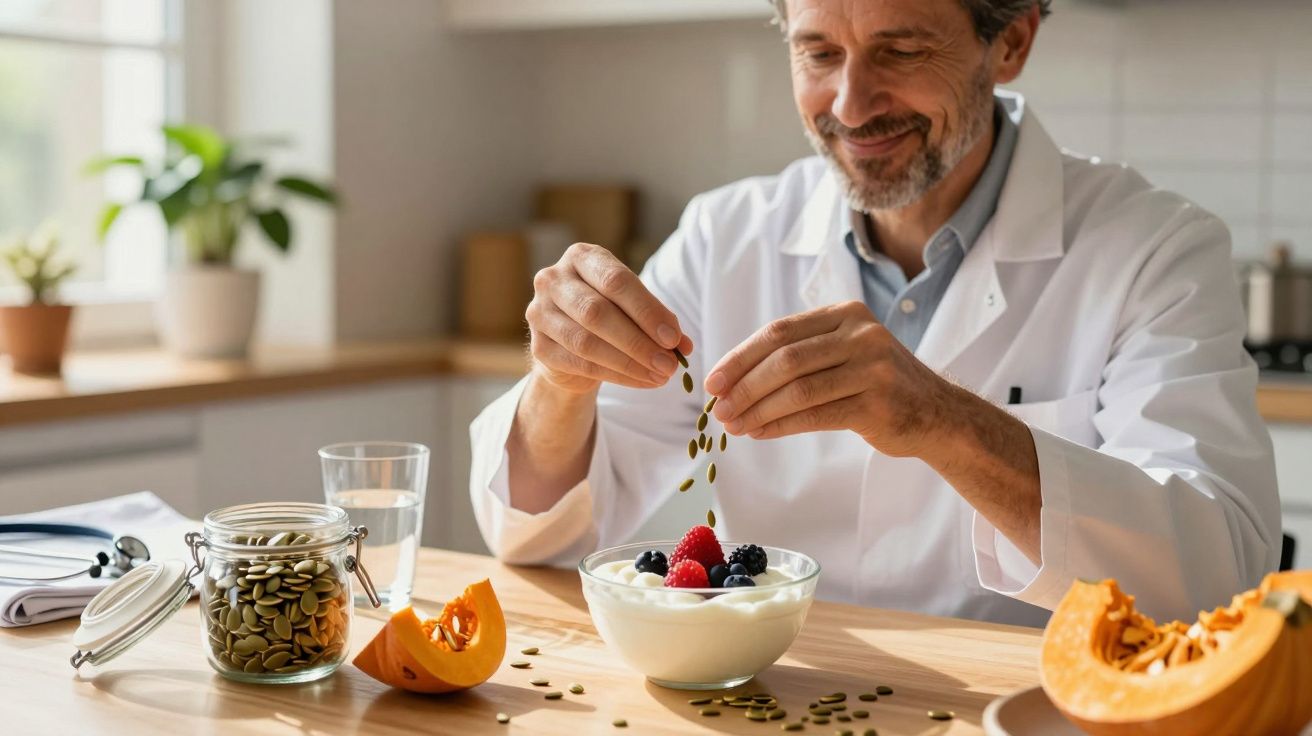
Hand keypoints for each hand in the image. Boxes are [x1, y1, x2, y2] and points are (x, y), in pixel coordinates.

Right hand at [527, 243, 692, 394]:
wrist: (570, 341)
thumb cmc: (609, 313)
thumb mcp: (633, 307)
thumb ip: (657, 320)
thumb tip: (682, 345)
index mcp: (581, 257)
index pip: (615, 280)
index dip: (647, 310)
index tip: (673, 338)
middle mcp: (553, 279)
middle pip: (597, 312)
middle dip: (639, 341)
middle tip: (669, 364)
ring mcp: (540, 313)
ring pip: (587, 342)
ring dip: (629, 363)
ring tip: (660, 375)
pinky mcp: (539, 347)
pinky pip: (580, 365)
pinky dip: (616, 376)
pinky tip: (641, 381)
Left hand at [705, 300, 956, 455]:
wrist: (937, 414)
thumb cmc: (877, 384)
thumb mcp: (844, 352)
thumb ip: (800, 353)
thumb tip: (733, 377)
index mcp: (846, 314)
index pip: (779, 331)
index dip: (740, 357)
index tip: (713, 381)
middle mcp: (861, 334)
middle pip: (784, 359)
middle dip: (744, 386)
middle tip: (718, 408)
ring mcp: (872, 368)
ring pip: (797, 389)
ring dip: (757, 409)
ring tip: (733, 425)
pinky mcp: (876, 404)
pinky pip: (815, 415)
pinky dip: (780, 426)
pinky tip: (760, 433)